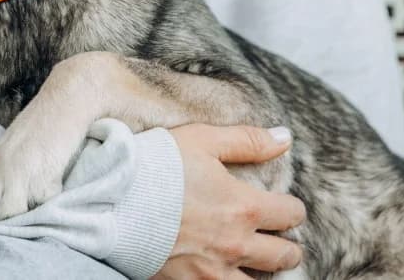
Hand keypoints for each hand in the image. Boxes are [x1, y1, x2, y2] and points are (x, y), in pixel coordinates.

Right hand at [155, 124, 304, 278]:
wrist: (112, 199)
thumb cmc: (156, 165)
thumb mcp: (202, 140)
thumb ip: (248, 141)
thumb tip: (285, 138)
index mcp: (243, 206)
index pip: (291, 214)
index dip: (292, 209)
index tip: (284, 206)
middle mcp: (236, 243)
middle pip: (284, 256)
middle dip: (287, 247)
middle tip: (278, 240)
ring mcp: (214, 271)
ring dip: (263, 272)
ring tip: (257, 264)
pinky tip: (225, 274)